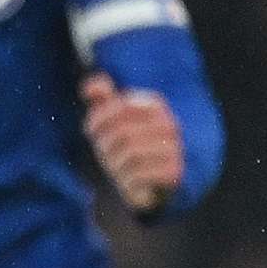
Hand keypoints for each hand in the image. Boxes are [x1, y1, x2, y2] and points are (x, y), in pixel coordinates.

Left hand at [80, 72, 182, 215]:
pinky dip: (127, 179)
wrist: (147, 182)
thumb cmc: (123, 146)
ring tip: (118, 167)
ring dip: (114, 164)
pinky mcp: (174, 171)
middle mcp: (169, 123)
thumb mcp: (110, 122)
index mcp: (155, 106)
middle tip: (107, 154)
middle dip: (105, 145)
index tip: (92, 131)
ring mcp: (175, 147)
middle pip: (121, 131)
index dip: (97, 120)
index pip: (117, 105)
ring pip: (130, 153)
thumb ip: (101, 100)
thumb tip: (91, 86)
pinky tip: (130, 180)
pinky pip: (139, 173)